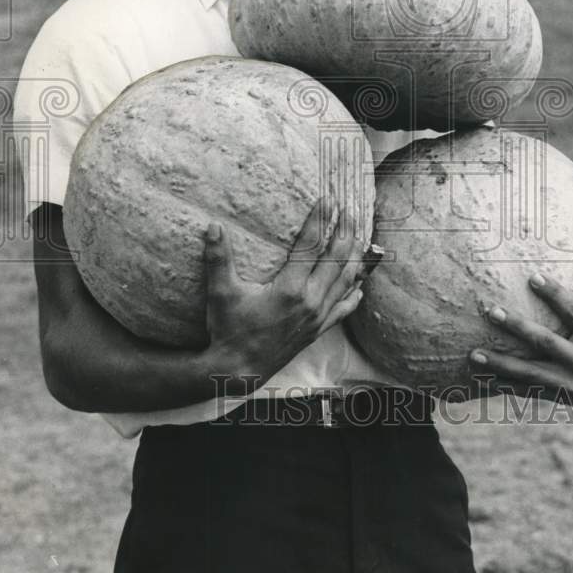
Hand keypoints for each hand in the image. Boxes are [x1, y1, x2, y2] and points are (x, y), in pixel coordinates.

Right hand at [203, 196, 378, 387]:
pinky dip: (352, 294)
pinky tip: (359, 286)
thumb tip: (213, 226)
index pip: (311, 246)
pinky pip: (342, 309)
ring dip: (353, 258)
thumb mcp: (221, 293)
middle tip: (350, 211)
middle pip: (336, 260)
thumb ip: (218, 258)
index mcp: (289, 289)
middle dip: (345, 233)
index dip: (321, 220)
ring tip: (358, 237)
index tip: (329, 200)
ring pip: (345, 282)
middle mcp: (309, 302)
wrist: (238, 371)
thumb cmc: (228, 331)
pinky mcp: (317, 331)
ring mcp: (317, 318)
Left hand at [468, 244, 572, 408]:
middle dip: (520, 328)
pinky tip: (479, 376)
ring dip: (502, 364)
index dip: (556, 296)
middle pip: (548, 344)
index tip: (533, 276)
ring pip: (532, 373)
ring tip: (473, 354)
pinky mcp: (558, 396)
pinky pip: (527, 391)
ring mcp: (570, 383)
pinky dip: (503, 385)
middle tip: (492, 311)